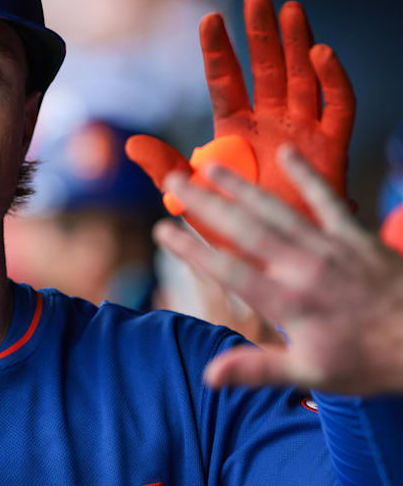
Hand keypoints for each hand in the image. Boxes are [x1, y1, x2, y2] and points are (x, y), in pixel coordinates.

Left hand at [126, 0, 354, 244]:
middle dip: (262, 32)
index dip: (218, 52)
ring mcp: (302, 132)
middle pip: (267, 68)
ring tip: (290, 9)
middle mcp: (269, 123)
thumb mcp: (192, 196)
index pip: (225, 82)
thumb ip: (166, 168)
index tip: (209, 18)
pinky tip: (321, 54)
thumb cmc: (228, 229)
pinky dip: (333, 81)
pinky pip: (337, 108)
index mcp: (234, 130)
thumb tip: (131, 144)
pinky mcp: (331, 148)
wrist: (270, 263)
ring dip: (297, 43)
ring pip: (302, 78)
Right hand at [156, 146, 402, 394]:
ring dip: (241, 186)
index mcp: (287, 302)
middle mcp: (302, 267)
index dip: (191, 249)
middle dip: (204, 203)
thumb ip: (256, 369)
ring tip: (210, 166)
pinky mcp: (356, 236)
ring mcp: (329, 247)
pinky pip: (327, 199)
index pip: (227, 270)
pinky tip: (285, 154)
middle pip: (243, 228)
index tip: (161, 231)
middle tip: (172, 181)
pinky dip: (306, 175)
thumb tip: (209, 375)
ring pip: (276, 210)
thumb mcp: (310, 374)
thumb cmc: (369, 362)